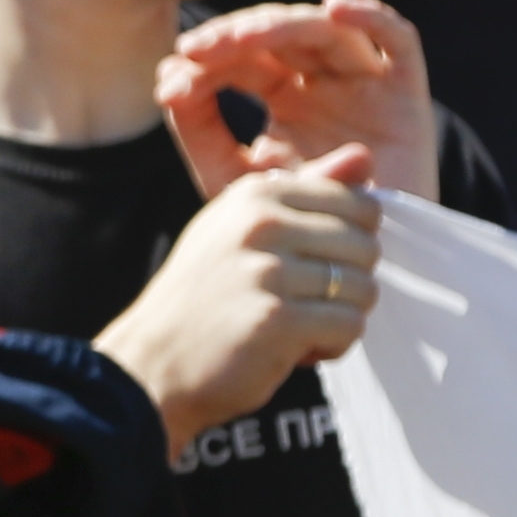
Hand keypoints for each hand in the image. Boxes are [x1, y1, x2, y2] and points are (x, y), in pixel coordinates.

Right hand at [101, 154, 385, 440]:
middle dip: (347, 284)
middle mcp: (261, 224)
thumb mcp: (242, 228)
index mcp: (256, 193)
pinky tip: (298, 350)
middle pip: (365, 248)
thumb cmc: (204, 297)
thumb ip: (307, 190)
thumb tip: (366, 153)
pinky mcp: (278, 321)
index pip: (357, 204)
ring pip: (362, 289)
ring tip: (300, 328)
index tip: (311, 267)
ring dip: (341, 317)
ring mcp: (269, 272)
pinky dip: (333, 346)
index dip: (349, 244)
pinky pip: (349, 326)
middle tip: (305, 304)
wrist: (151, 363)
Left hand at [164, 0, 435, 207]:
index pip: (243, 56)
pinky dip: (371, 15)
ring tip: (245, 37)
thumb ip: (200, 131)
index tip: (169, 83)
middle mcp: (323, 81)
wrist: (352, 273)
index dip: (207, 59)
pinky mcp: (407, 95)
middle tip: (196, 49)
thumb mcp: (234, 180)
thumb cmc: (295, 229)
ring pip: (327, 30)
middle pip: (280, 34)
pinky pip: (399, 40)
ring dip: (283, 24)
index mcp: (284, 95)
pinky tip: (334, 7)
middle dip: (235, 35)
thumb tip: (167, 76)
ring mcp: (365, 84)